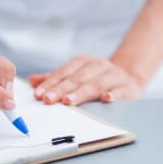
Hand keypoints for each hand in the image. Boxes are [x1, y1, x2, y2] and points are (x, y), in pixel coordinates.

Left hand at [29, 55, 143, 105]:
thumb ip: (55, 79)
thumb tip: (32, 81)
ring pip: (96, 83)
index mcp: (84, 62)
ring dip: (82, 92)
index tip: (38, 95)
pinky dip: (114, 94)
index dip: (50, 83)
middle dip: (61, 89)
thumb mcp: (76, 75)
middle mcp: (99, 66)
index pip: (64, 72)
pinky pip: (121, 91)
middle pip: (77, 78)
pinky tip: (106, 99)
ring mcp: (114, 75)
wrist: (130, 77)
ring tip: (69, 101)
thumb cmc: (96, 79)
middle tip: (48, 100)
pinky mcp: (128, 87)